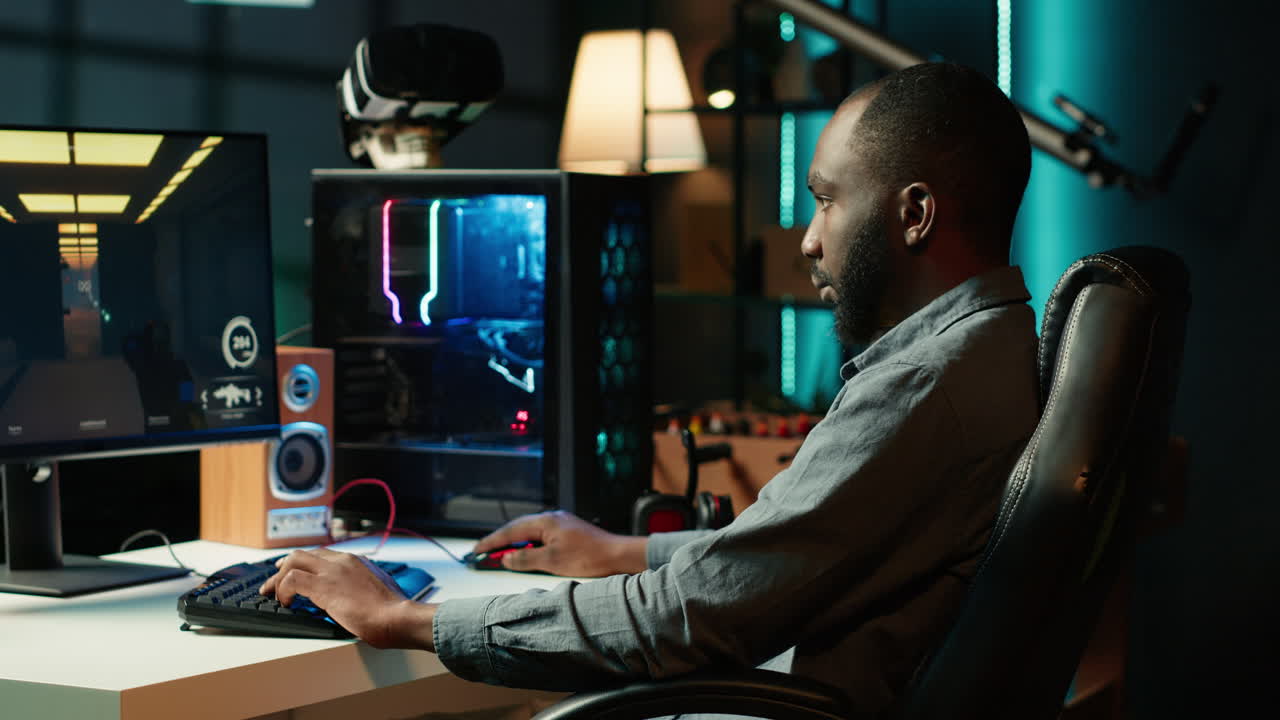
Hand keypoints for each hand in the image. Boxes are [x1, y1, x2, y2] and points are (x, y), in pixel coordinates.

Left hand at [259, 548, 435, 649]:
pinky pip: (291, 581)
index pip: (322, 554)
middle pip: (302, 554)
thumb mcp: (380, 590)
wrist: (396, 617)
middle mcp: (342, 561)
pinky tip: (286, 603)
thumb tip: (361, 595)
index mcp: (356, 561)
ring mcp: (332, 571)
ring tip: (272, 595)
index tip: (292, 570)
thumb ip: (366, 586)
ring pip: (292, 562)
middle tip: (273, 581)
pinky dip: (283, 591)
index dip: (303, 562)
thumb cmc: (393, 611)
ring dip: (278, 580)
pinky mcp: (323, 586)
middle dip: (283, 566)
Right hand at [473, 510, 647, 576]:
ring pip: (528, 533)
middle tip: (482, 554)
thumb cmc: (590, 556)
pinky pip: (539, 537)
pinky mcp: (566, 533)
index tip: (477, 551)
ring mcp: (559, 524)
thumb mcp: (552, 561)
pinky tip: (525, 556)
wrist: (617, 555)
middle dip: (499, 543)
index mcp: (545, 521)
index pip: (510, 532)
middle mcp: (551, 518)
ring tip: (499, 557)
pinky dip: (527, 546)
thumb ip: (525, 559)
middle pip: (517, 530)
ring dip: (513, 545)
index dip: (492, 543)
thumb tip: (506, 558)